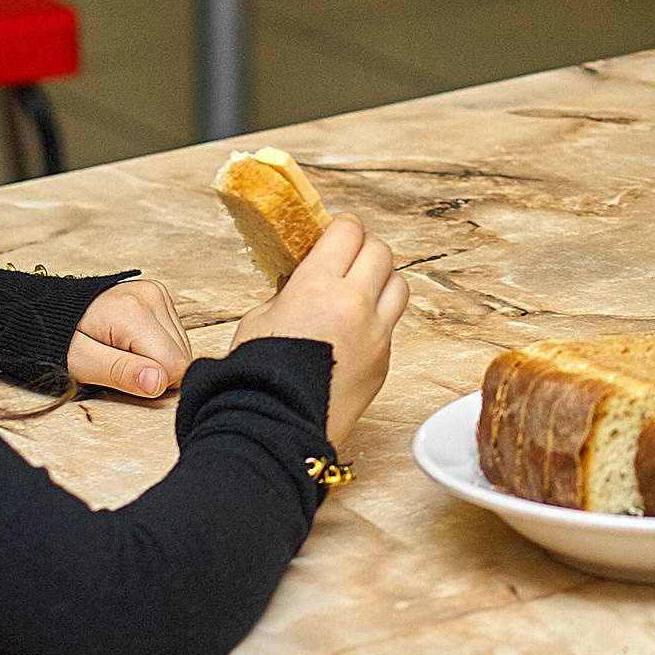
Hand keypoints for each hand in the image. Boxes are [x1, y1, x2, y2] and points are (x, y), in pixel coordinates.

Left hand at [68, 278, 190, 397]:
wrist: (47, 311)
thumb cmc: (61, 340)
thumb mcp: (81, 364)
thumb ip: (120, 373)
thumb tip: (158, 383)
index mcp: (133, 312)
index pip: (175, 366)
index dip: (150, 382)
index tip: (121, 374)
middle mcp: (152, 296)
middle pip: (182, 356)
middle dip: (154, 369)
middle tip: (118, 362)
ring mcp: (158, 293)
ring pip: (182, 347)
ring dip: (156, 358)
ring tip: (121, 351)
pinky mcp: (160, 296)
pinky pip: (176, 335)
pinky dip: (157, 346)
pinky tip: (131, 342)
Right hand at [230, 214, 409, 451]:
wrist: (272, 426)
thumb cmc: (256, 374)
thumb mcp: (260, 318)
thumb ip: (289, 290)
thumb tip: (303, 276)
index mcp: (318, 285)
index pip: (349, 231)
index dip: (342, 227)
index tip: (334, 232)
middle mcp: (355, 304)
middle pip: (381, 251)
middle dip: (363, 249)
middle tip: (346, 260)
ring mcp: (376, 333)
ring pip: (399, 285)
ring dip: (381, 281)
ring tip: (357, 292)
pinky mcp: (384, 361)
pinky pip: (392, 325)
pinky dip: (378, 320)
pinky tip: (353, 332)